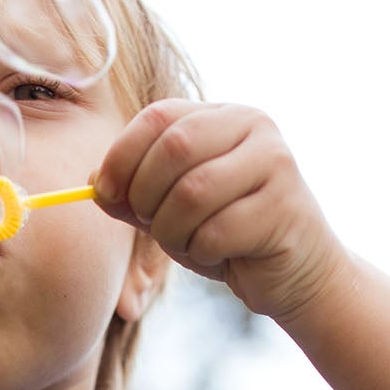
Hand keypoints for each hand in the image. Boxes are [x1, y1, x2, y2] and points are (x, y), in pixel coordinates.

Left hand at [91, 99, 352, 324]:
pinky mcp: (284, 207)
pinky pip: (217, 232)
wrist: (296, 273)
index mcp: (222, 115)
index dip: (122, 155)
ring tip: (187, 244)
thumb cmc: (230, 236)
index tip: (105, 192)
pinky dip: (202, 252)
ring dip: (173, 231)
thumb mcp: (173, 211)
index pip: (159, 116)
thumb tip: (93, 182)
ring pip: (192, 192)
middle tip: (152, 224)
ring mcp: (274, 163)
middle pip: (174, 148)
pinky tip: (219, 256)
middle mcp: (253, 126)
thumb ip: (135, 194)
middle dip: (147, 196)